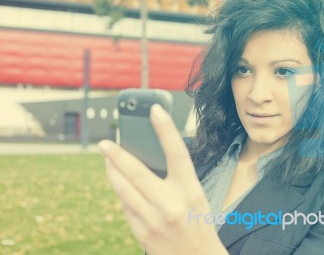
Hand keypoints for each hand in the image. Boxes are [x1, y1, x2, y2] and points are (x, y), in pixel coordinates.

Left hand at [98, 104, 227, 254]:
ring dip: (112, 172)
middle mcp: (171, 204)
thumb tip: (145, 161)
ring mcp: (153, 220)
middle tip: (105, 143)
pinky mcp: (141, 233)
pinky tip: (120, 187)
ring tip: (107, 160)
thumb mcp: (195, 197)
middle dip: (117, 154)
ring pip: (123, 189)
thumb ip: (175, 179)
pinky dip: (121, 193)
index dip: (166, 128)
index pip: (177, 153)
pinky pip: (124, 207)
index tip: (155, 109)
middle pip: (137, 171)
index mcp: (190, 190)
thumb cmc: (198, 224)